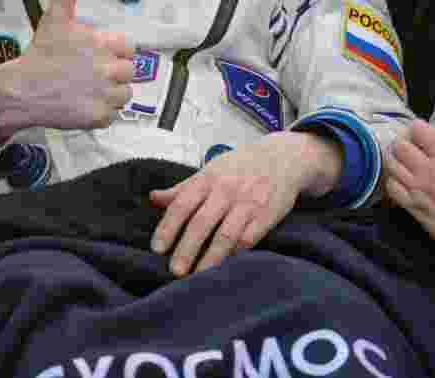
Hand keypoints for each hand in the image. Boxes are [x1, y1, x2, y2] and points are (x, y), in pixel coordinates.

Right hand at [0, 0, 134, 131]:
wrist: (21, 89)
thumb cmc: (40, 54)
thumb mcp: (55, 18)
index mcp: (103, 44)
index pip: (128, 48)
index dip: (114, 51)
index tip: (97, 56)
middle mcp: (108, 69)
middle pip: (129, 72)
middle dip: (113, 72)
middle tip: (89, 74)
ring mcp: (104, 95)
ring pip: (123, 94)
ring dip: (110, 93)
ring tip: (86, 89)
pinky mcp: (99, 117)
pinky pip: (111, 115)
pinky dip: (99, 113)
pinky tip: (81, 104)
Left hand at [149, 132, 342, 275]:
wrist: (282, 158)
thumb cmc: (240, 166)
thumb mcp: (210, 170)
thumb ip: (182, 188)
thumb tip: (153, 198)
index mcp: (207, 179)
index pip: (182, 204)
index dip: (168, 227)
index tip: (157, 248)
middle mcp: (225, 191)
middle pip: (201, 223)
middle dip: (187, 248)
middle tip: (174, 271)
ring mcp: (246, 204)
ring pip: (225, 236)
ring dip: (210, 258)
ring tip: (197, 277)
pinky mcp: (265, 216)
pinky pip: (248, 239)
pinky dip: (235, 255)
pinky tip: (224, 267)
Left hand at [386, 120, 434, 265]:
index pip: (418, 131)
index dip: (417, 128)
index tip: (420, 132)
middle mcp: (428, 170)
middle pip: (400, 147)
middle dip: (402, 142)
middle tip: (407, 146)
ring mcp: (418, 189)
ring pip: (392, 166)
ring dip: (394, 160)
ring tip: (399, 161)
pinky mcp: (414, 208)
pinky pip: (392, 189)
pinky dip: (393, 182)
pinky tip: (400, 182)